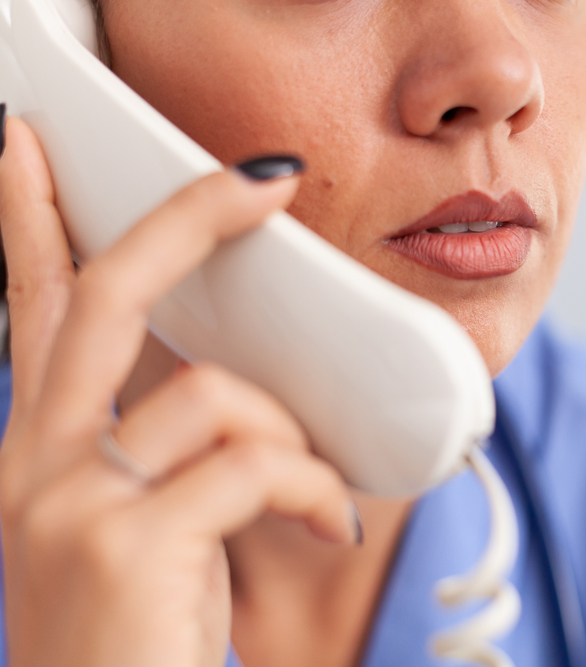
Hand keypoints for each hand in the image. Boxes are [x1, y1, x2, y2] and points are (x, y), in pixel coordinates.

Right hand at [0, 117, 358, 666]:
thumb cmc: (140, 641)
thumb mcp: (145, 530)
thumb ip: (167, 453)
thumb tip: (244, 393)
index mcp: (36, 456)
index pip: (27, 310)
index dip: (26, 220)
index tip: (31, 143)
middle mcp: (30, 467)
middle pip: (104, 296)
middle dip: (185, 220)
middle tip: (260, 178)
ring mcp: (67, 504)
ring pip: (213, 395)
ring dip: (289, 436)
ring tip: (315, 494)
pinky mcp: (125, 543)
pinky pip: (257, 465)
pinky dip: (312, 488)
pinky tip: (327, 526)